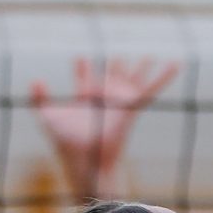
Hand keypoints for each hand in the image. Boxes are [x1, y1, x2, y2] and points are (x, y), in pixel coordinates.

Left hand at [31, 58, 179, 201]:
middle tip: (117, 54)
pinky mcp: (132, 106)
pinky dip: (165, 76)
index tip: (80, 58)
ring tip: (148, 56)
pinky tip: (176, 63)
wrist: (85, 158)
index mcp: (85, 100)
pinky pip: (152, 88)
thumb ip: (39, 98)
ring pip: (132, 80)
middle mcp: (104, 100)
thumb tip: (35, 79)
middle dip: (113, 66)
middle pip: (111, 77)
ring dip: (140, 68)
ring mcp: (119, 102)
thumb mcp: (48, 116)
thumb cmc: (66, 142)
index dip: (82, 68)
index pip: (85, 80)